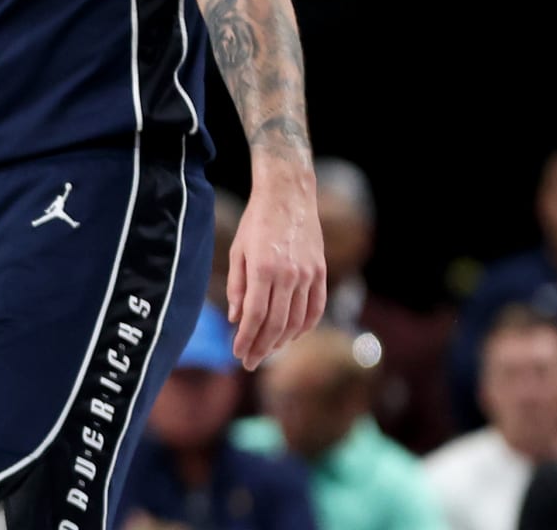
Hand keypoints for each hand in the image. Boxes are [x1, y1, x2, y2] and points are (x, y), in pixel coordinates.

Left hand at [227, 169, 326, 369]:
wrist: (288, 194)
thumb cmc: (257, 221)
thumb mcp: (238, 250)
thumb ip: (237, 285)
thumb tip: (236, 319)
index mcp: (263, 269)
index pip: (254, 316)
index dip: (246, 339)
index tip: (238, 354)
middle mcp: (288, 275)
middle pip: (275, 324)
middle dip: (261, 347)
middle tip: (250, 362)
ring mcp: (308, 274)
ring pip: (296, 321)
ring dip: (281, 341)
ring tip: (267, 350)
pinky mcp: (320, 272)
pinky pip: (316, 308)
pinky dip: (305, 326)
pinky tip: (293, 335)